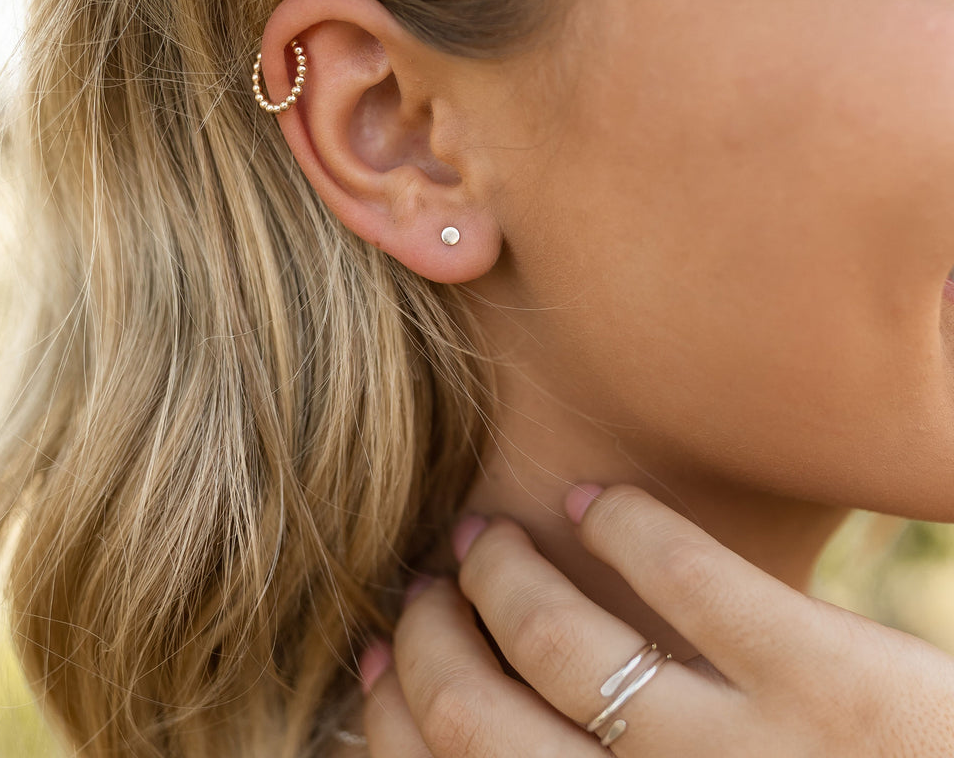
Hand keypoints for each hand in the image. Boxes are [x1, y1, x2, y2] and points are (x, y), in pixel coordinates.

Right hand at [358, 484, 953, 756]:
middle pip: (474, 712)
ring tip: (484, 536)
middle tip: (425, 587)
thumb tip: (473, 710)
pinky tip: (592, 500)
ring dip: (498, 568)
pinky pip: (682, 576)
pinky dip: (619, 523)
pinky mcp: (833, 688)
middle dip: (425, 635)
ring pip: (555, 637)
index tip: (382, 655)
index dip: (392, 713)